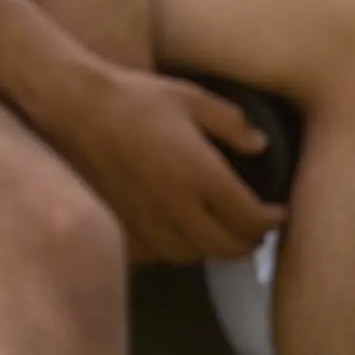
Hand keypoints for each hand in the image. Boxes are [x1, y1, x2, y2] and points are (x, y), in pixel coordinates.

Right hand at [33, 58, 280, 263]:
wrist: (75, 108)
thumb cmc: (136, 97)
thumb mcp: (193, 98)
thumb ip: (232, 124)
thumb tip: (261, 145)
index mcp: (201, 175)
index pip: (248, 217)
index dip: (270, 221)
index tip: (279, 214)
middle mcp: (176, 207)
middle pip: (224, 247)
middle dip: (247, 243)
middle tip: (256, 231)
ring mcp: (145, 222)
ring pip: (191, 257)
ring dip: (212, 250)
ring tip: (221, 234)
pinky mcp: (120, 226)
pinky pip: (155, 254)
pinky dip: (175, 250)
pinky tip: (179, 233)